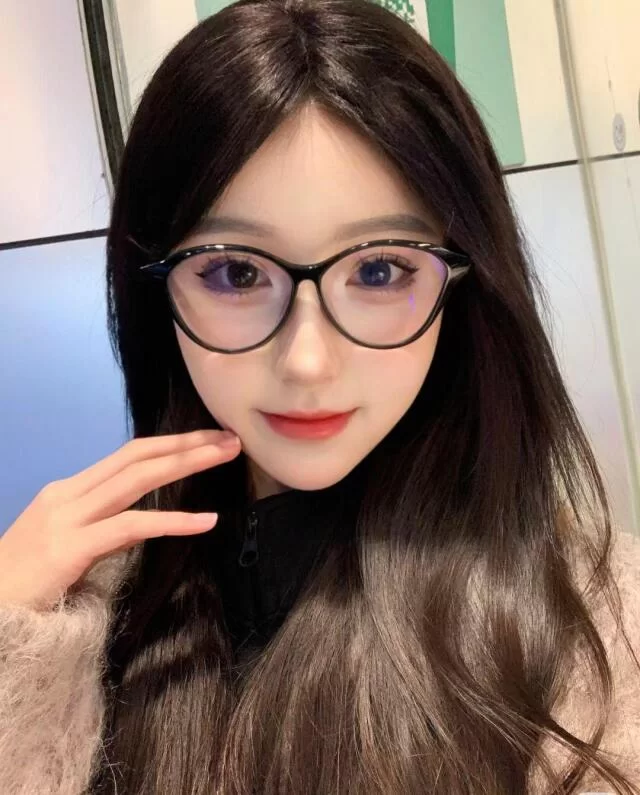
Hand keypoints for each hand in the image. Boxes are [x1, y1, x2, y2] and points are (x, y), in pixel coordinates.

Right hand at [0, 429, 241, 611]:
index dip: (170, 444)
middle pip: (136, 457)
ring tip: (225, 456)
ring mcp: (67, 518)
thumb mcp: (67, 543)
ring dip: (186, 463)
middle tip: (230, 438)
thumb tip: (144, 520)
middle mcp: (68, 495)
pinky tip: (206, 520)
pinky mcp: (70, 548)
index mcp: (68, 491)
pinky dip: (172, 520)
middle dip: (186, 443)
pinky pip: (131, 527)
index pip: (128, 456)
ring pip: (137, 479)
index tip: (208, 439)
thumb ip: (104, 526)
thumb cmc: (26, 584)